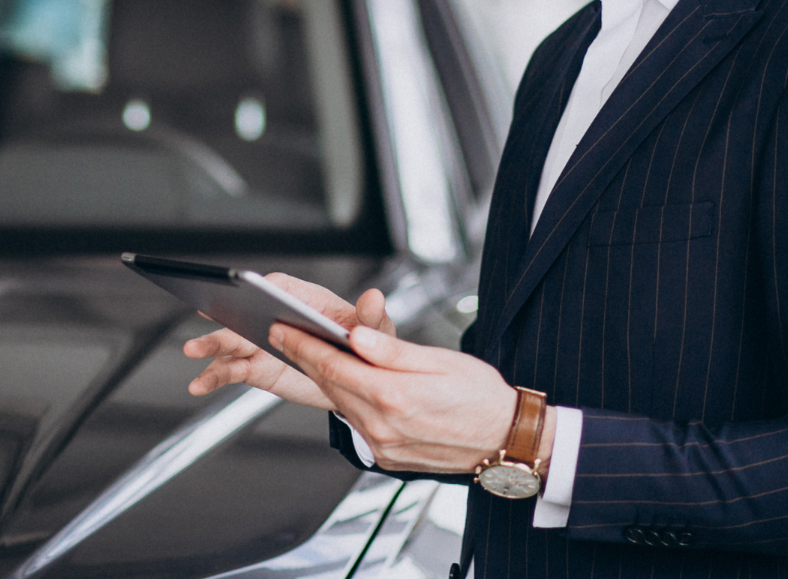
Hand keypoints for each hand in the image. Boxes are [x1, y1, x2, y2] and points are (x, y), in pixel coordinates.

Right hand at [183, 274, 396, 410]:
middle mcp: (278, 317)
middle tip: (210, 320)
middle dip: (229, 319)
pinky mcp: (257, 368)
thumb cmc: (366, 345)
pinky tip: (199, 384)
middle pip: (248, 313)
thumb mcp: (376, 332)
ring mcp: (264, 343)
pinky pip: (231, 370)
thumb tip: (374, 297)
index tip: (246, 289)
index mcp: (305, 300)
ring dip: (212, 345)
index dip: (261, 287)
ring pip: (233, 341)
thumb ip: (372, 317)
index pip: (279, 286)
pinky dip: (213, 376)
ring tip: (193, 351)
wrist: (358, 383)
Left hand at [269, 320, 538, 474]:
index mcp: (394, 396)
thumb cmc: (480, 397)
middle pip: (330, 386)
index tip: (283, 329)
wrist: (504, 440)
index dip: (304, 345)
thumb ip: (391, 350)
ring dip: (323, 380)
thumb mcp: (440, 361)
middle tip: (283, 335)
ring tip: (309, 354)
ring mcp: (383, 446)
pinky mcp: (386, 458)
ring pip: (341, 405)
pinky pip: (357, 424)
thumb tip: (355, 335)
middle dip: (304, 358)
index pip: (334, 366)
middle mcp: (383, 426)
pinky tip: (344, 384)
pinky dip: (346, 401)